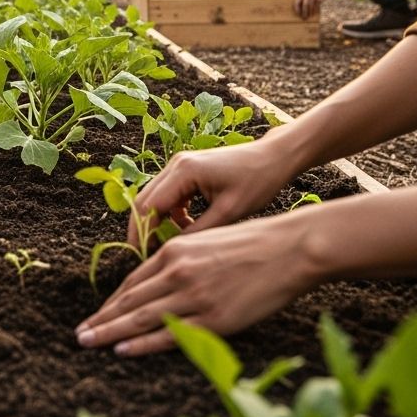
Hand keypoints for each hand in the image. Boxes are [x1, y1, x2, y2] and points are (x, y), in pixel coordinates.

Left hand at [76, 212, 316, 353]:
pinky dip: (141, 343)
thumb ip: (181, 258)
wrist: (289, 248)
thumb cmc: (253, 242)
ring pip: (140, 318)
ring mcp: (194, 296)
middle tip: (79, 333)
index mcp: (176, 250)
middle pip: (129, 300)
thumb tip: (159, 277)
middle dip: (102, 318)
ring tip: (88, 342)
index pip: (133, 280)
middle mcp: (178, 272)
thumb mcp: (207, 241)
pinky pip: (169, 334)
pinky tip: (122, 349)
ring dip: (110, 332)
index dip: (112, 300)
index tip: (96, 312)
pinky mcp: (214, 318)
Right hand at [126, 137, 293, 244]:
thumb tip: (171, 252)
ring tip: (171, 246)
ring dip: (158, 222)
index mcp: (184, 171)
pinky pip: (168, 195)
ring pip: (154, 199)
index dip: (142, 234)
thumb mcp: (229, 212)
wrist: (274, 158)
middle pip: (144, 201)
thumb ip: (197, 232)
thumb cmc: (258, 182)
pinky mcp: (186, 171)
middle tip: (149, 257)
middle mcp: (176, 164)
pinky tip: (188, 229)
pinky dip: (171, 214)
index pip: (148, 206)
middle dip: (144, 230)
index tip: (142, 258)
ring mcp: (179, 165)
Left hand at [293, 0, 330, 17]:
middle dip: (303, 11)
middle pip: (304, 4)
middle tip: (302, 17)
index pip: (298, 0)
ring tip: (307, 17)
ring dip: (308, 12)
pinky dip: (314, 11)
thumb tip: (299, 4)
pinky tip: (313, 14)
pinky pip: (315, 6)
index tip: (297, 12)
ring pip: (310, 6)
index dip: (297, 7)